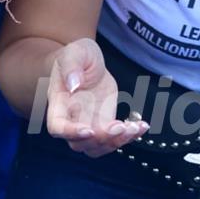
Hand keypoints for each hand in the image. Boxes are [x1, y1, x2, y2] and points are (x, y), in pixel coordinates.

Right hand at [47, 37, 148, 157]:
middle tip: (120, 127)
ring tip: (135, 128)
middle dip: (101, 140)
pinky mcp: (105, 121)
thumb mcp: (75, 52)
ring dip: (117, 142)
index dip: (71, 132)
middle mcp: (72, 118)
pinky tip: (142, 126)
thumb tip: (74, 84)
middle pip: (80, 144)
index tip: (89, 130)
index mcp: (59, 103)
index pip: (57, 126)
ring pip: (98, 146)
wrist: (87, 61)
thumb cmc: (76, 55)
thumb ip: (71, 66)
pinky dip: (129, 135)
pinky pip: (115, 137)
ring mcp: (89, 122)